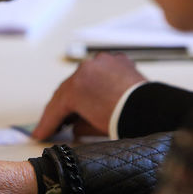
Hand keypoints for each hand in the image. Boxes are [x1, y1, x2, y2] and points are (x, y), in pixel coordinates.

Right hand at [32, 53, 146, 139]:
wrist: (151, 111)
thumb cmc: (124, 118)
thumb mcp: (93, 127)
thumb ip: (78, 125)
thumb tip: (75, 126)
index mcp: (75, 87)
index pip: (55, 108)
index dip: (47, 124)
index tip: (40, 133)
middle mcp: (85, 69)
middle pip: (67, 90)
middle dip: (62, 107)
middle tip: (56, 122)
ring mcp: (102, 62)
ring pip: (85, 78)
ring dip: (81, 92)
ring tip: (78, 107)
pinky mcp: (118, 60)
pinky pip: (103, 70)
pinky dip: (99, 81)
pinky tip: (98, 92)